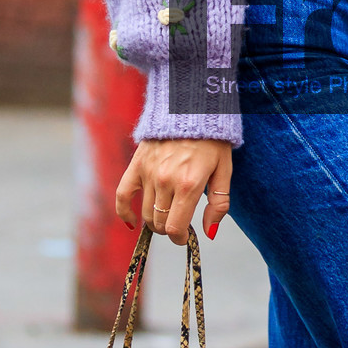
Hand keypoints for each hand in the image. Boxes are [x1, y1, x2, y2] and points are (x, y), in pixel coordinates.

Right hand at [116, 138, 233, 245]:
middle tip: (178, 222)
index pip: (175, 228)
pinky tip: (132, 222)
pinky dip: (124, 212)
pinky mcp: (137, 164)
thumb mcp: (224, 171)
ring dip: (155, 221)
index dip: (180, 238)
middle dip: (169, 229)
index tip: (185, 236)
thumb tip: (209, 232)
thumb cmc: (213, 142)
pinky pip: (122, 195)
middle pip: (160, 223)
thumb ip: (218, 204)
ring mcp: (148, 173)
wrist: (191, 109)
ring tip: (165, 216)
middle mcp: (165, 181)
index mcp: (189, 185)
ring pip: (145, 212)